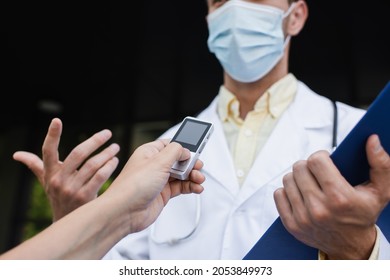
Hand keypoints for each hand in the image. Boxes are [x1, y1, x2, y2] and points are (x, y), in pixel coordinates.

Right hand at [13, 118, 119, 221]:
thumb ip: (35, 166)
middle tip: (108, 133)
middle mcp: (58, 180)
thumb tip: (17, 155)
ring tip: (115, 147)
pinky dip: (109, 166)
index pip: (48, 151)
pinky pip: (100, 177)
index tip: (56, 120)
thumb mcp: (46, 181)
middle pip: (78, 154)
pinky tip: (114, 161)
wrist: (67, 223)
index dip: (51, 135)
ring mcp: (71, 190)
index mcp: (49, 173)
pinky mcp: (85, 198)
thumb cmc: (57, 196)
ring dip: (106, 154)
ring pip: (92, 164)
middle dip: (95, 141)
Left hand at [105, 139, 204, 232]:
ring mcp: (158, 180)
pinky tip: (196, 188)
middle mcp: (154, 165)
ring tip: (199, 179)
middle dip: (191, 163)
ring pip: (182, 174)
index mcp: (149, 152)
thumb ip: (175, 152)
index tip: (195, 149)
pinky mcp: (163, 194)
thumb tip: (185, 150)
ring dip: (193, 176)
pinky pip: (181, 187)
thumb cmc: (133, 186)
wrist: (124, 212)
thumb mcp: (158, 162)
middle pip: (178, 160)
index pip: (170, 144)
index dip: (182, 147)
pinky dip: (190, 187)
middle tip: (198, 166)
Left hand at [274, 134, 389, 258]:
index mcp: (340, 198)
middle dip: (308, 166)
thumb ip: (381, 164)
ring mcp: (303, 218)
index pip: (316, 161)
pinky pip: (278, 194)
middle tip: (317, 173)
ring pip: (287, 179)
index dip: (321, 156)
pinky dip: (288, 192)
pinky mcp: (291, 225)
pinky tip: (301, 195)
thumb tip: (372, 140)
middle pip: (299, 168)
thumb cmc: (364, 214)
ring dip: (297, 178)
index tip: (326, 161)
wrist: (352, 247)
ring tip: (310, 183)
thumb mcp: (381, 191)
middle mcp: (319, 209)